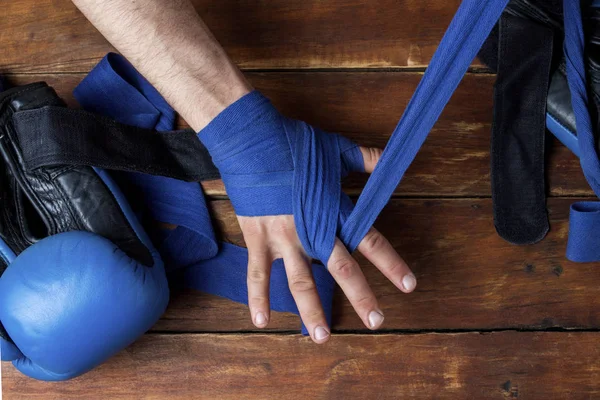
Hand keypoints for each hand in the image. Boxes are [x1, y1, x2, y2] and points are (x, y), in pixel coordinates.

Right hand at [239, 146, 416, 343]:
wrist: (252, 140)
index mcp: (333, 209)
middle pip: (341, 268)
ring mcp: (283, 236)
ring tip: (322, 336)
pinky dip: (257, 298)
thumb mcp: (335, 149)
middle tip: (376, 322)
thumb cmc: (294, 144)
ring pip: (301, 280)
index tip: (408, 285)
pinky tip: (262, 322)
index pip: (369, 241)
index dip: (391, 264)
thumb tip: (389, 160)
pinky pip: (258, 274)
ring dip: (312, 310)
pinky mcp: (258, 238)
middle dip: (360, 297)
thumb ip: (364, 159)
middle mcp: (312, 228)